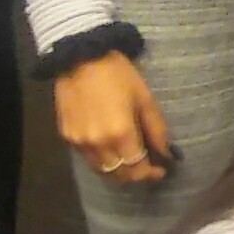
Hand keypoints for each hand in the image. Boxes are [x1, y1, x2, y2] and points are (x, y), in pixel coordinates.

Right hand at [54, 52, 173, 186]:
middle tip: (148, 167)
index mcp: (120, 135)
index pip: (136, 169)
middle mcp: (97, 144)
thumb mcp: (145, 99)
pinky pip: (87, 158)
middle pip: (118, 174)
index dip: (150, 174)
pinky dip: (102, 160)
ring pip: (101, 170)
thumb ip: (157, 130)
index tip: (161, 170)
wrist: (80, 58)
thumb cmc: (119, 75)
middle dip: (135, 175)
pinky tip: (112, 150)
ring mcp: (78, 142)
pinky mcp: (66, 136)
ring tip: (131, 161)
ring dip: (118, 171)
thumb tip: (167, 153)